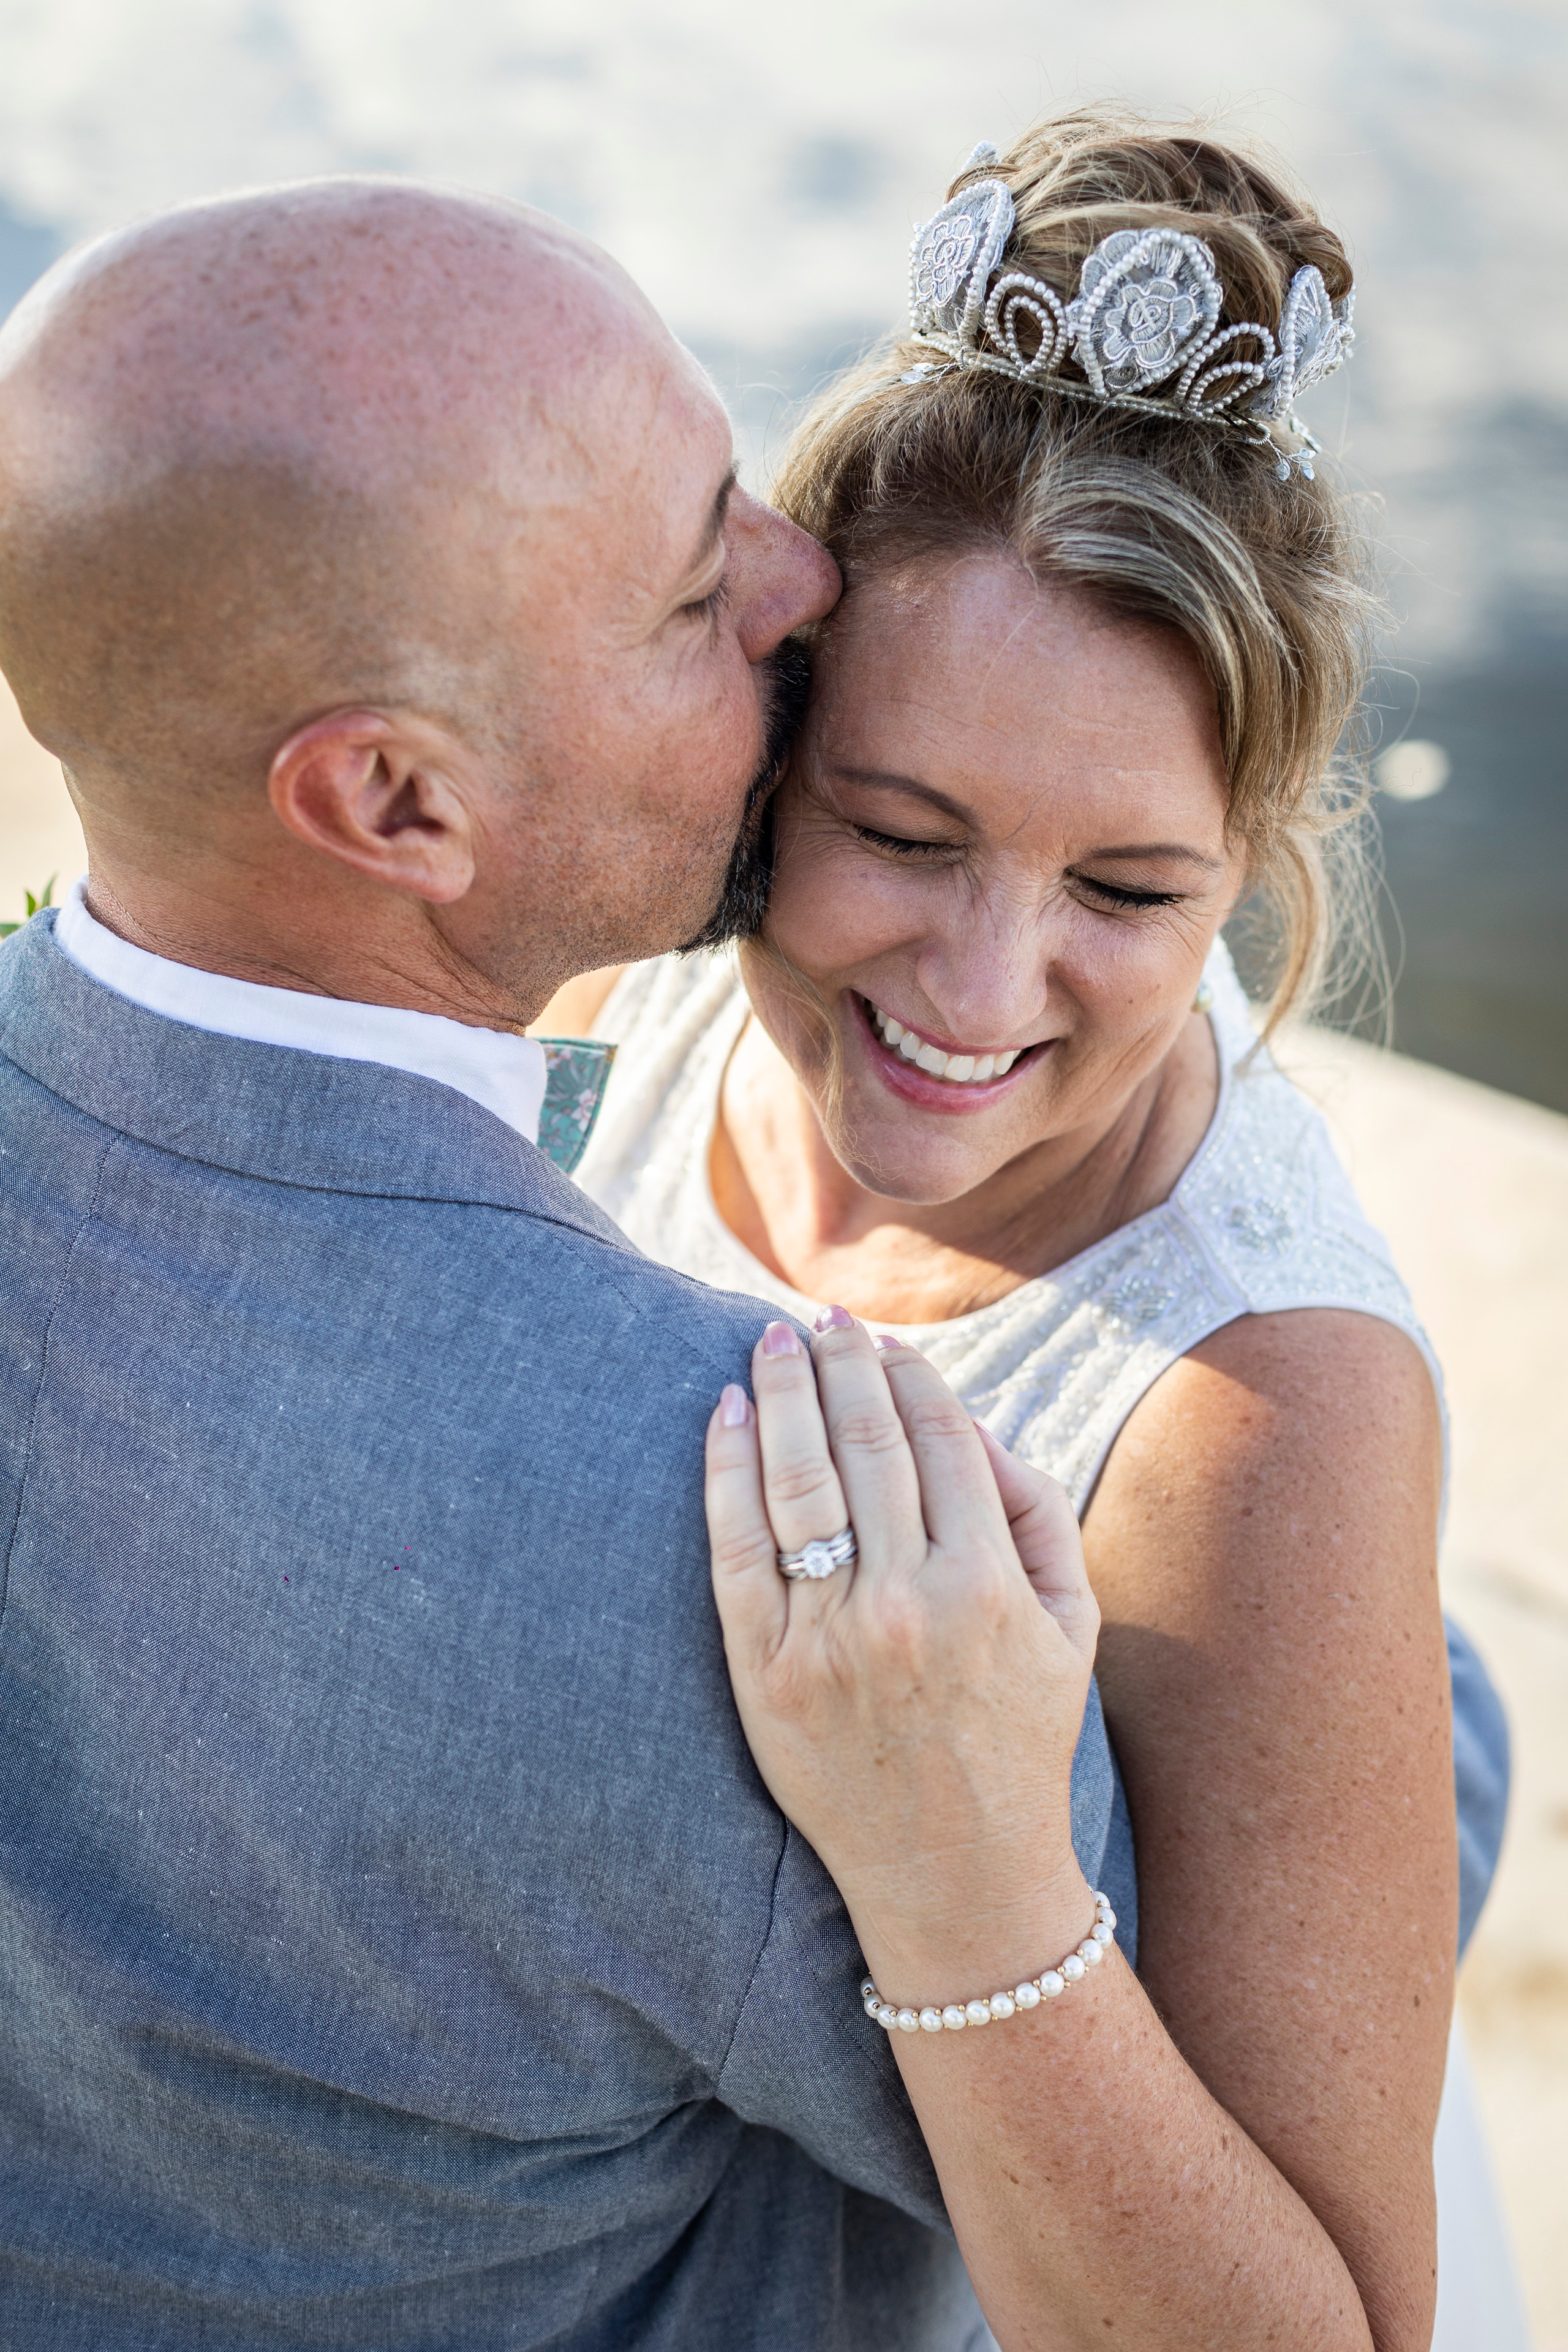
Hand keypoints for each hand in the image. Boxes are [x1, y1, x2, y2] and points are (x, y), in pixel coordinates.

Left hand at [705, 1312, 1100, 2000]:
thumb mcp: (1072, 1627)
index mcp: (987, 1584)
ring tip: (770, 1343)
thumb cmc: (1019, 1740)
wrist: (957, 1878)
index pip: (942, 1441)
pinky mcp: (765, 1672)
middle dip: (842, 1365)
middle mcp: (906, 1601)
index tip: (885, 1343)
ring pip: (796, 1481)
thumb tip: (971, 1425)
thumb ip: (1038, 1516)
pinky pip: (736, 1549)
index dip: (910, 1378)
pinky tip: (727, 1416)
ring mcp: (829, 1637)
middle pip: (864, 1444)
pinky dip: (727, 1472)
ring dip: (783, 1395)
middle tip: (823, 1319)